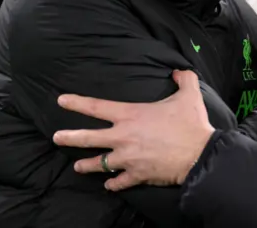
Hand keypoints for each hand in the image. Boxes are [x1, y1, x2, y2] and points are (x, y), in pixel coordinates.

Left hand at [53, 71, 214, 190]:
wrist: (200, 154)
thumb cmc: (191, 124)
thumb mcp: (189, 95)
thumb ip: (183, 79)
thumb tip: (178, 71)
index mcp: (131, 115)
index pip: (97, 107)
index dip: (77, 102)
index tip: (62, 100)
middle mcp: (123, 137)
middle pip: (88, 138)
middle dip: (69, 137)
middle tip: (56, 138)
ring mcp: (128, 158)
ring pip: (99, 164)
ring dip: (87, 165)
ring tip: (78, 167)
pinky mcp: (137, 175)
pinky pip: (119, 182)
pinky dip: (113, 184)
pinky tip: (109, 185)